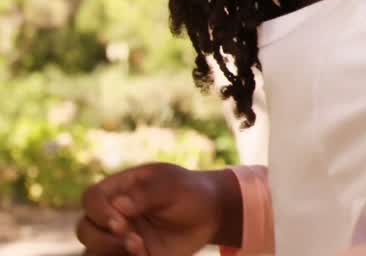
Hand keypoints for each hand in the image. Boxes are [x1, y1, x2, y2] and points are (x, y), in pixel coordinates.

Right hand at [77, 163, 232, 255]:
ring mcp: (118, 237)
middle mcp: (112, 214)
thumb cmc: (190, 192)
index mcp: (119, 189)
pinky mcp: (128, 255)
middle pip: (85, 229)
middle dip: (104, 238)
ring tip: (141, 251)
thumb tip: (118, 205)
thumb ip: (147, 194)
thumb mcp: (174, 186)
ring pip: (91, 250)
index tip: (121, 222)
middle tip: (135, 240)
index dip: (99, 212)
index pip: (91, 198)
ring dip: (110, 253)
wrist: (210, 215)